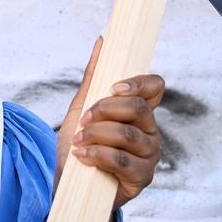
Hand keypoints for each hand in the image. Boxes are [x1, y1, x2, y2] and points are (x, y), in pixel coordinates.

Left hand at [56, 38, 163, 210]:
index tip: (113, 87)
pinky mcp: (142, 179)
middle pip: (139, 108)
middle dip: (105, 110)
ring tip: (78, 141)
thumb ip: (94, 77)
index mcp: (139, 111)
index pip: (155, 86)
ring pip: (128, 135)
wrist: (67, 181)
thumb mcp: (82, 107)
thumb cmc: (79, 142)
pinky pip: (123, 161)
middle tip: (84, 119)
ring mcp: (149, 156)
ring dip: (96, 135)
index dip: (138, 82)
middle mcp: (150, 131)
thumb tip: (102, 41)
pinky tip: (82, 156)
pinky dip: (97, 155)